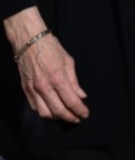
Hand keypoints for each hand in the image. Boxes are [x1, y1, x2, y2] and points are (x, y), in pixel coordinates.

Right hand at [5, 9, 87, 123]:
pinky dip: (45, 111)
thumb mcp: (68, 61)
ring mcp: (33, 90)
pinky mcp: (25, 90)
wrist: (30, 42)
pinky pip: (35, 107)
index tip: (85, 114)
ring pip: (44, 113)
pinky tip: (52, 109)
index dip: (79, 110)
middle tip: (77, 118)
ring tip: (66, 115)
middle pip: (58, 111)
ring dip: (56, 117)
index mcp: (58, 78)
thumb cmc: (52, 48)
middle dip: (70, 117)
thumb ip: (74, 81)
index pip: (71, 100)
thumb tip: (81, 96)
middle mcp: (44, 87)